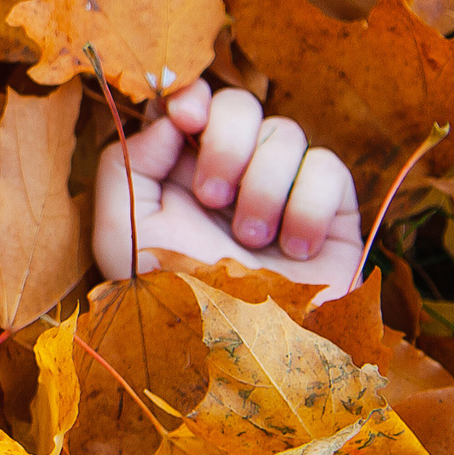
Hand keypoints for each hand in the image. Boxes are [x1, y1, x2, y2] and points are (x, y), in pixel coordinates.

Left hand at [92, 79, 363, 303]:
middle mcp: (231, 175)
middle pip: (240, 103)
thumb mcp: (121, 236)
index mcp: (178, 174)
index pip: (191, 101)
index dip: (192, 94)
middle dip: (226, 141)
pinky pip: (328, 167)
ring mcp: (283, 190)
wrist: (248, 360)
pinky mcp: (332, 212)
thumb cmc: (176, 304)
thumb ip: (124, 165)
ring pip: (285, 131)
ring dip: (263, 187)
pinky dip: (308, 206)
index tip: (186, 116)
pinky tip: (294, 249)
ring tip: (251, 241)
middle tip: (213, 198)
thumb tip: (172, 118)